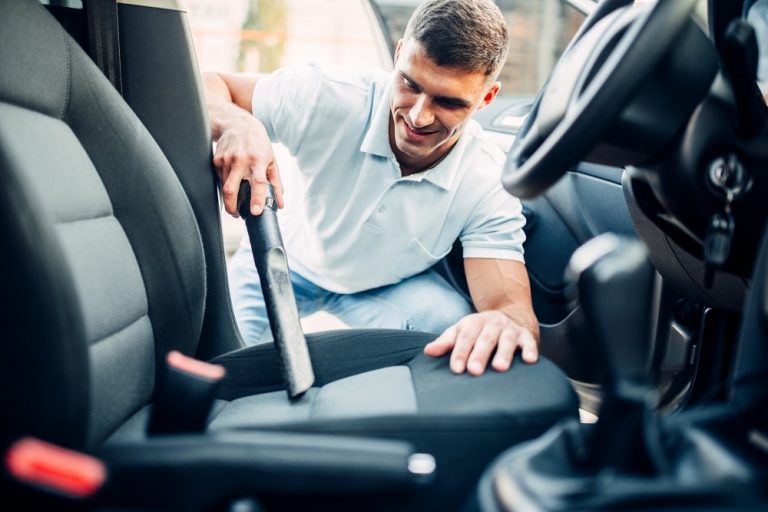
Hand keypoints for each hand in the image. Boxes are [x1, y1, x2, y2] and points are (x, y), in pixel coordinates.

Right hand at [212, 115, 284, 216]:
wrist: (239, 124)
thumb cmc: (258, 144)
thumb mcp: (272, 161)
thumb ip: (276, 184)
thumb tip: (279, 205)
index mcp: (258, 161)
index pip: (258, 183)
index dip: (256, 199)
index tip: (255, 212)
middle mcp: (240, 160)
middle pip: (231, 190)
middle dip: (231, 207)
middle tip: (236, 214)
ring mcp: (226, 160)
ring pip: (224, 187)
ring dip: (230, 197)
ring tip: (237, 197)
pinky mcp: (216, 160)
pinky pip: (220, 179)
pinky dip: (226, 185)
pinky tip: (232, 180)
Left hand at [423, 310, 538, 375]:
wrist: (510, 315)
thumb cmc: (480, 330)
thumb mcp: (462, 331)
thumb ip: (446, 342)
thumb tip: (428, 351)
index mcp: (474, 322)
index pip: (465, 337)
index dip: (460, 352)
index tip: (456, 368)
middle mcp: (493, 324)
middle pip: (485, 338)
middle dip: (479, 354)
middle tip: (474, 371)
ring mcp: (510, 329)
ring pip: (507, 339)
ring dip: (504, 353)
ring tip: (499, 368)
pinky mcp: (527, 335)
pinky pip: (530, 342)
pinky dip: (531, 350)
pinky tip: (529, 360)